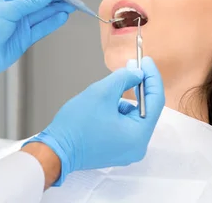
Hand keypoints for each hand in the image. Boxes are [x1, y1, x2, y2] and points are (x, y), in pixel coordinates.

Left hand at [0, 0, 74, 80]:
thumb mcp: (8, 10)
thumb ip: (31, 2)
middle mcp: (14, 7)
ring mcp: (20, 22)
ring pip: (42, 12)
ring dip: (57, 8)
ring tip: (72, 4)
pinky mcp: (25, 37)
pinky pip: (42, 27)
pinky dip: (53, 22)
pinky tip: (63, 16)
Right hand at [24, 57, 164, 185]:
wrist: (56, 149)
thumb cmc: (76, 124)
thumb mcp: (102, 92)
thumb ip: (124, 78)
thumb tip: (138, 74)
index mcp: (138, 136)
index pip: (155, 101)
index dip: (151, 77)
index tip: (145, 61)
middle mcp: (137, 147)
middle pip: (145, 110)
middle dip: (137, 88)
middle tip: (131, 67)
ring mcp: (126, 151)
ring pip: (133, 117)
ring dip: (123, 100)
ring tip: (103, 97)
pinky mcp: (116, 150)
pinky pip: (124, 126)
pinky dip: (116, 112)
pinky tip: (100, 109)